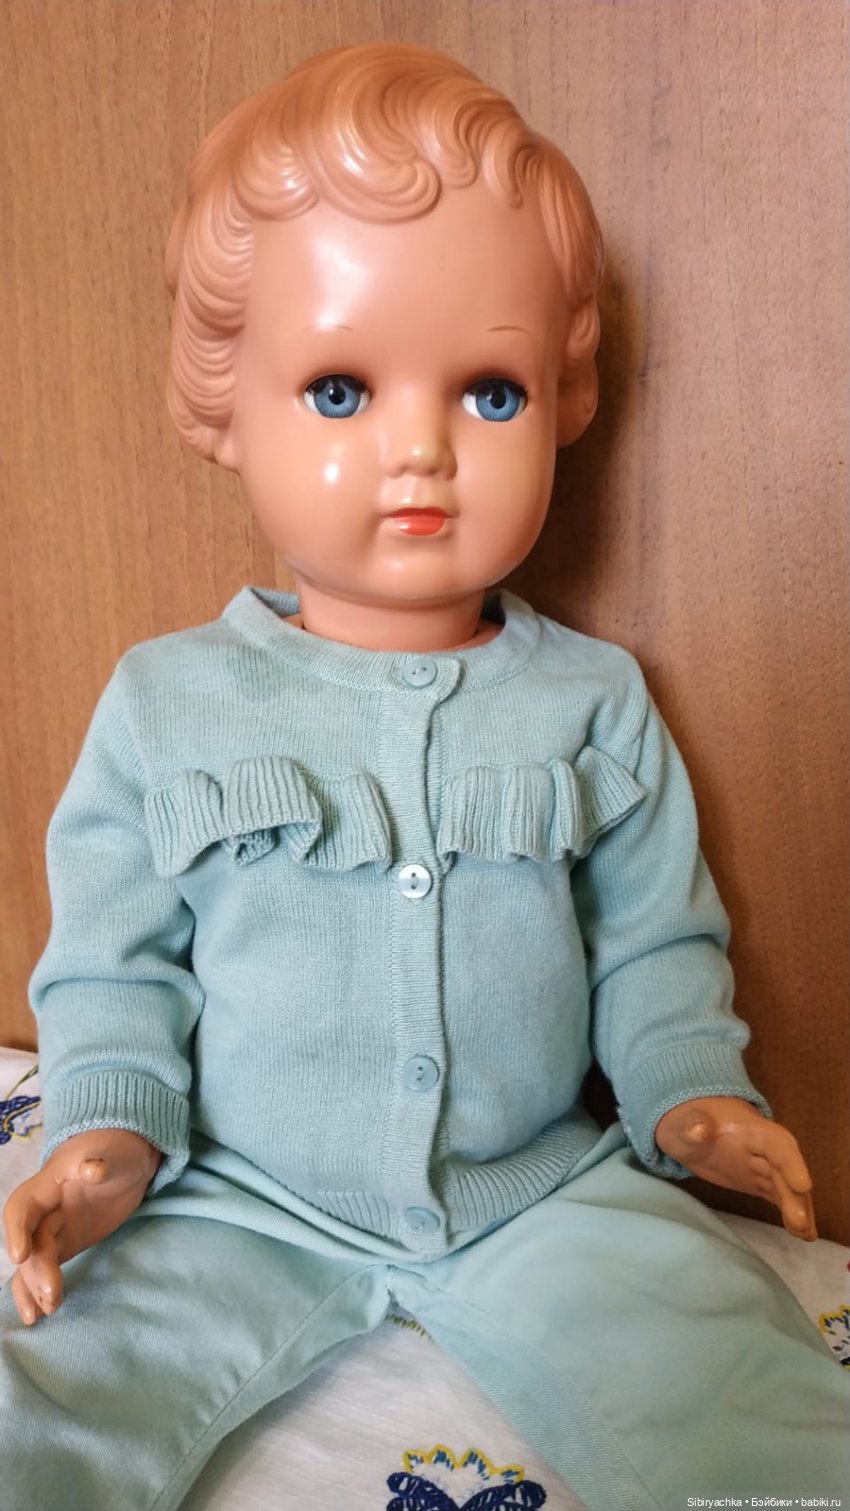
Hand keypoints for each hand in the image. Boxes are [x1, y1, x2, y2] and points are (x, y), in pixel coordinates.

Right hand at [2, 1129, 161, 1323]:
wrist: (127, 1158)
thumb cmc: (118, 1150)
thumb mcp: (115, 1152)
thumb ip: (102, 1162)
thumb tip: (92, 1169)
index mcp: (48, 1183)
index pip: (21, 1207)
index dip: (17, 1231)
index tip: (21, 1256)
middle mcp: (43, 1209)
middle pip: (29, 1242)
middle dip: (35, 1269)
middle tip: (52, 1294)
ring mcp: (53, 1229)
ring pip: (33, 1261)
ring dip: (34, 1286)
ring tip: (46, 1312)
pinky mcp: (65, 1244)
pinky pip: (44, 1268)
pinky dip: (37, 1290)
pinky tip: (38, 1314)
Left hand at [654, 1096, 816, 1241]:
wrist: (688, 1125)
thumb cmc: (685, 1120)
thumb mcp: (682, 1122)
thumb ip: (692, 1126)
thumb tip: (701, 1131)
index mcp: (748, 1128)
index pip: (776, 1142)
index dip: (791, 1163)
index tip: (803, 1185)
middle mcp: (762, 1148)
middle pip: (783, 1170)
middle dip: (794, 1195)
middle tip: (800, 1223)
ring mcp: (761, 1166)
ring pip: (785, 1186)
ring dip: (797, 1209)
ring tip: (806, 1235)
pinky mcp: (757, 1182)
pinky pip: (777, 1197)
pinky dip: (789, 1213)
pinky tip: (802, 1235)